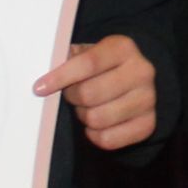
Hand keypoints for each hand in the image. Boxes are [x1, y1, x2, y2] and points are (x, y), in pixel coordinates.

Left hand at [35, 34, 158, 150]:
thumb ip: (68, 58)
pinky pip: (108, 139)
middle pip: (90, 94)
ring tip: (87, 107)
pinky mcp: (148, 124)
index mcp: (123, 48)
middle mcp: (141, 71)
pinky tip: (97, 123)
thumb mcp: (89, 52)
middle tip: (73, 95)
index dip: (60, 77)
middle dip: (73, 98)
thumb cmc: (102, 67)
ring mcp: (148, 99)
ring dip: (84, 116)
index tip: (39, 88)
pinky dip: (94, 135)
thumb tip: (43, 68)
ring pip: (97, 119)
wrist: (136, 81)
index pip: (88, 63)